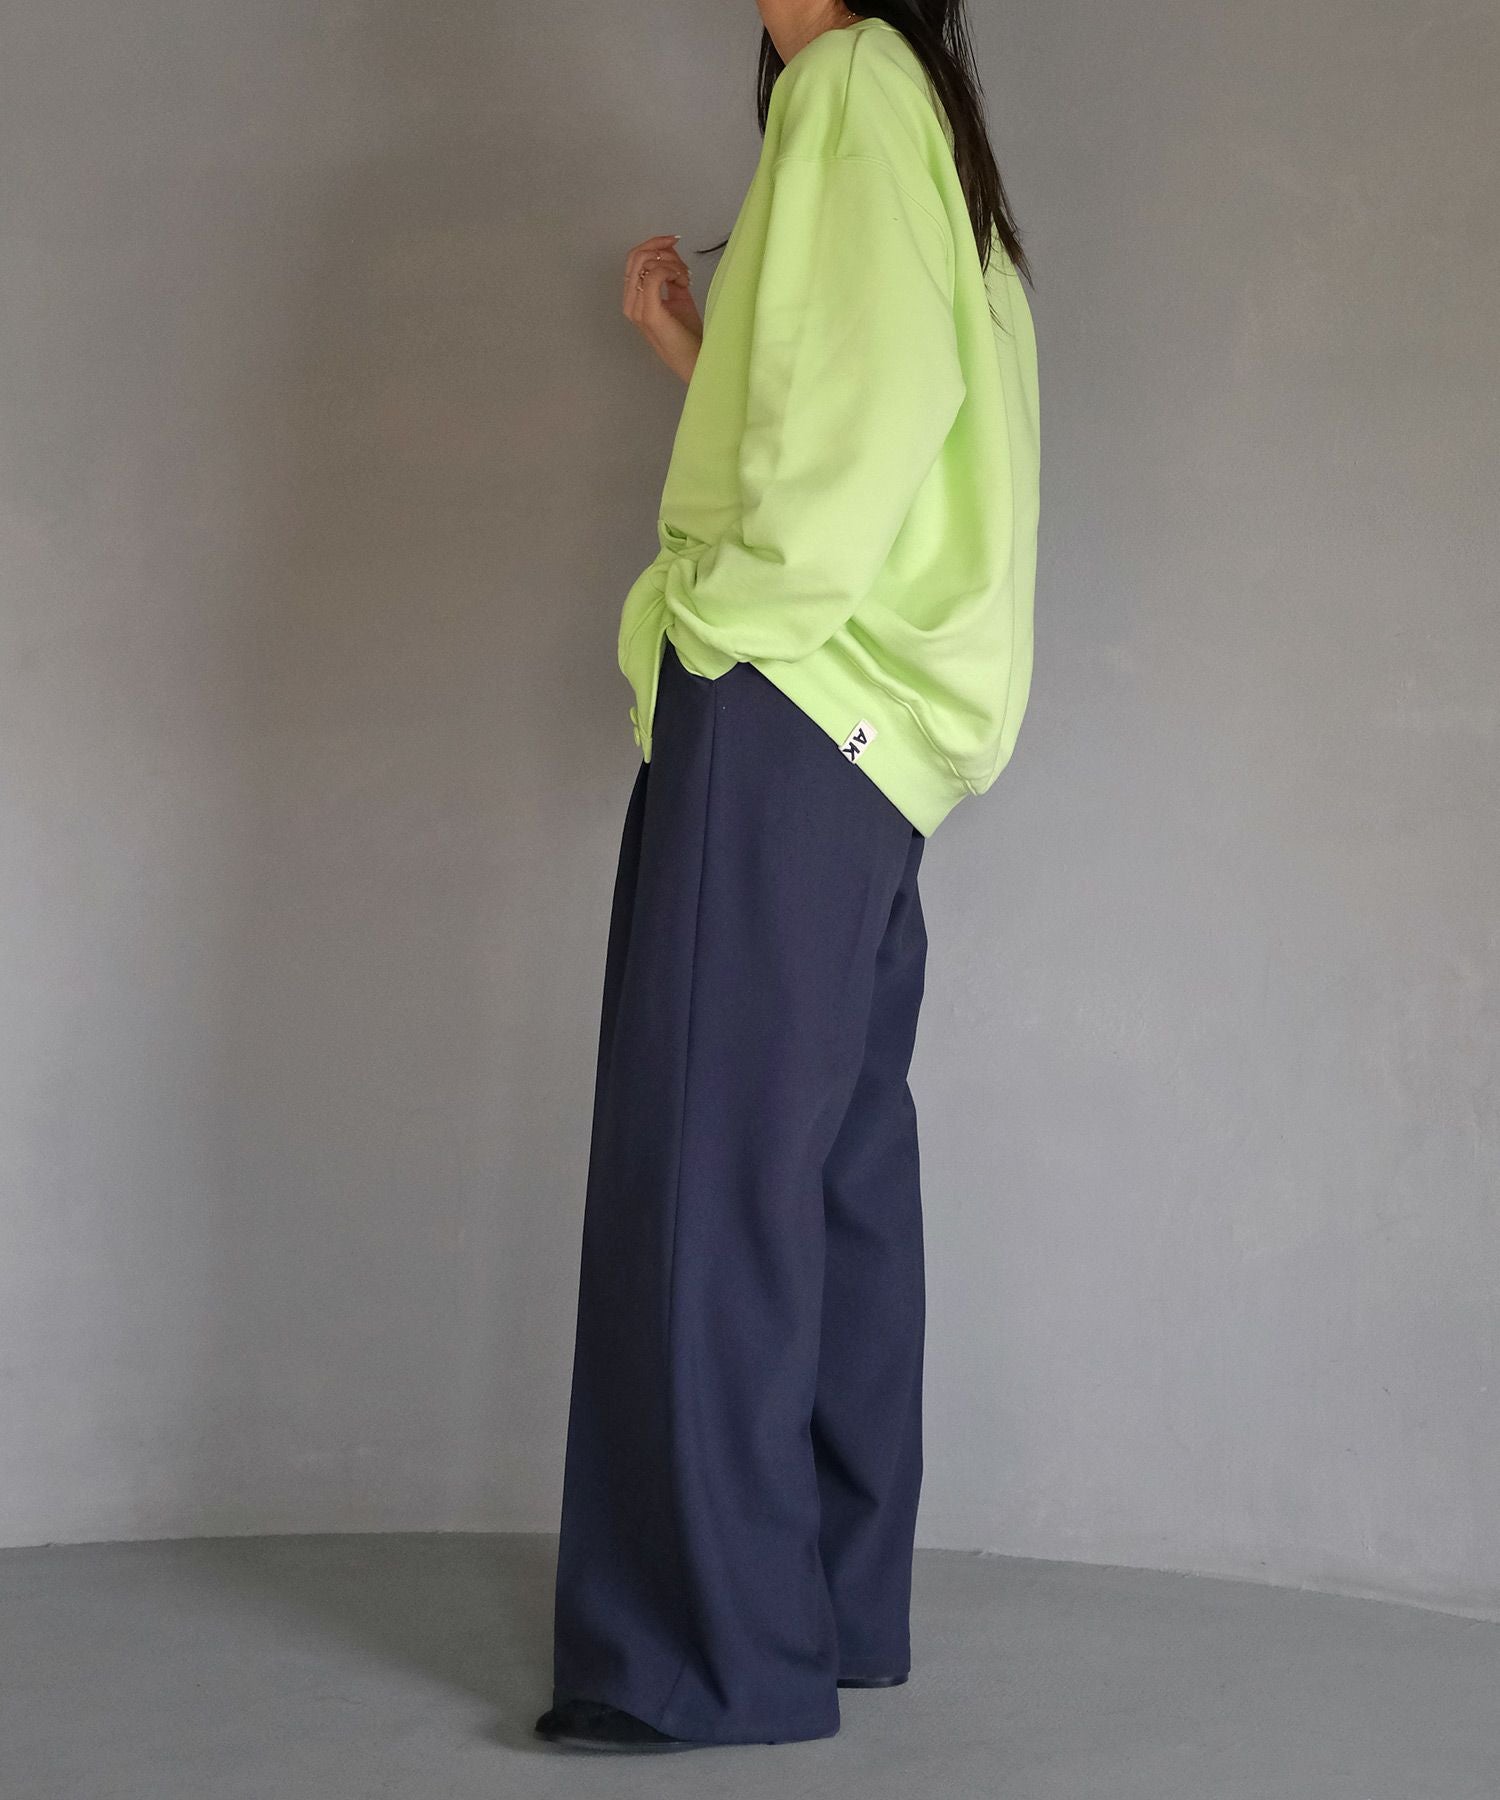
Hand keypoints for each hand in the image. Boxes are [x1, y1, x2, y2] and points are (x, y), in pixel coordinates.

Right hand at [623, 234, 702, 383]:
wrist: (694, 361)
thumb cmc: (687, 334)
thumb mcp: (678, 295)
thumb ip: (670, 272)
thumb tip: (668, 248)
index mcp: (633, 299)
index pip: (634, 259)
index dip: (653, 243)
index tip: (675, 239)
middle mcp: (630, 304)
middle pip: (636, 256)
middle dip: (661, 249)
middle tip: (683, 262)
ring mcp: (637, 309)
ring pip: (646, 263)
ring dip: (671, 263)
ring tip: (685, 279)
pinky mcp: (649, 313)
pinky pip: (654, 276)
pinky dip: (671, 271)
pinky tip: (683, 283)